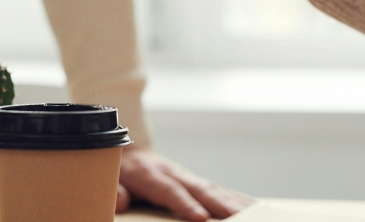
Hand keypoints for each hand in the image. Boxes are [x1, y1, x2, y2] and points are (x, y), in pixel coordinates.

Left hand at [117, 147, 254, 219]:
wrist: (127, 149)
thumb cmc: (118, 170)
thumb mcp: (108, 178)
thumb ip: (114, 190)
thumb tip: (121, 201)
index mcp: (150, 174)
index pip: (169, 191)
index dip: (185, 204)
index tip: (201, 218)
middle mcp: (173, 172)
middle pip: (199, 189)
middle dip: (220, 205)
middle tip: (240, 218)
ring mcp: (186, 175)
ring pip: (213, 189)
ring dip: (234, 202)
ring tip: (256, 214)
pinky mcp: (195, 181)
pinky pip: (218, 189)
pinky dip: (237, 198)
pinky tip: (254, 206)